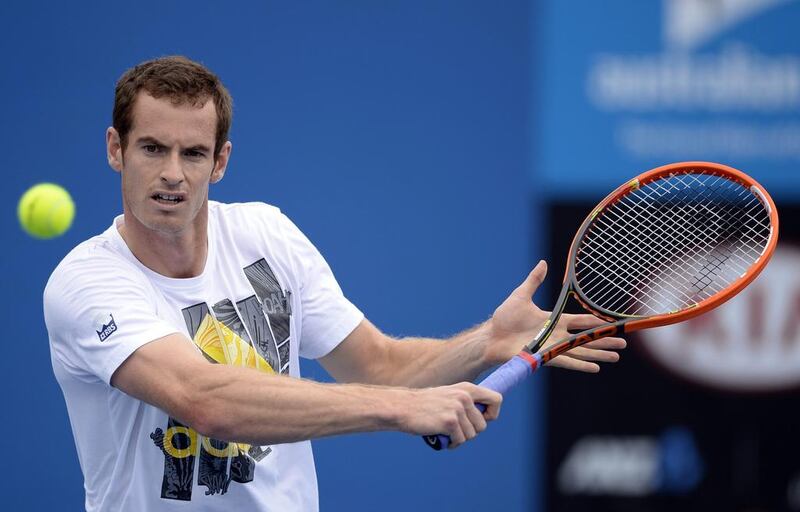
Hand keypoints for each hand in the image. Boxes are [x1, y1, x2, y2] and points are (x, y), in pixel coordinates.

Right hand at [399, 383, 501, 448]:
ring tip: (446, 433)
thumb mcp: (448, 395)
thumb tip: (483, 418)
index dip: (492, 413)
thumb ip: (465, 402)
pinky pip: (460, 441)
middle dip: (470, 432)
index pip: (497, 399)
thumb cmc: (423, 404)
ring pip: (471, 435)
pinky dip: (452, 443)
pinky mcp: (450, 422)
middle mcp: (465, 397)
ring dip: (459, 438)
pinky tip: (442, 438)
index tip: (482, 419)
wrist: (402, 407)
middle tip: (455, 430)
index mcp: (467, 388)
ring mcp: (458, 409)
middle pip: (482, 425)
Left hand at [485, 260, 625, 371]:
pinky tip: (596, 367)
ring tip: (616, 357)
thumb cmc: (504, 318)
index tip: (612, 323)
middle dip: (605, 341)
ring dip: (599, 354)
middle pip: (586, 339)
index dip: (596, 322)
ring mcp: (552, 348)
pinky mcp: (545, 358)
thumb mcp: (521, 295)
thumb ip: (534, 280)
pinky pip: (567, 361)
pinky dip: (581, 364)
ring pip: (581, 351)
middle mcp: (556, 336)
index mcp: (553, 321)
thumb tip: (543, 262)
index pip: (580, 321)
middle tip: (623, 343)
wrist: (491, 337)